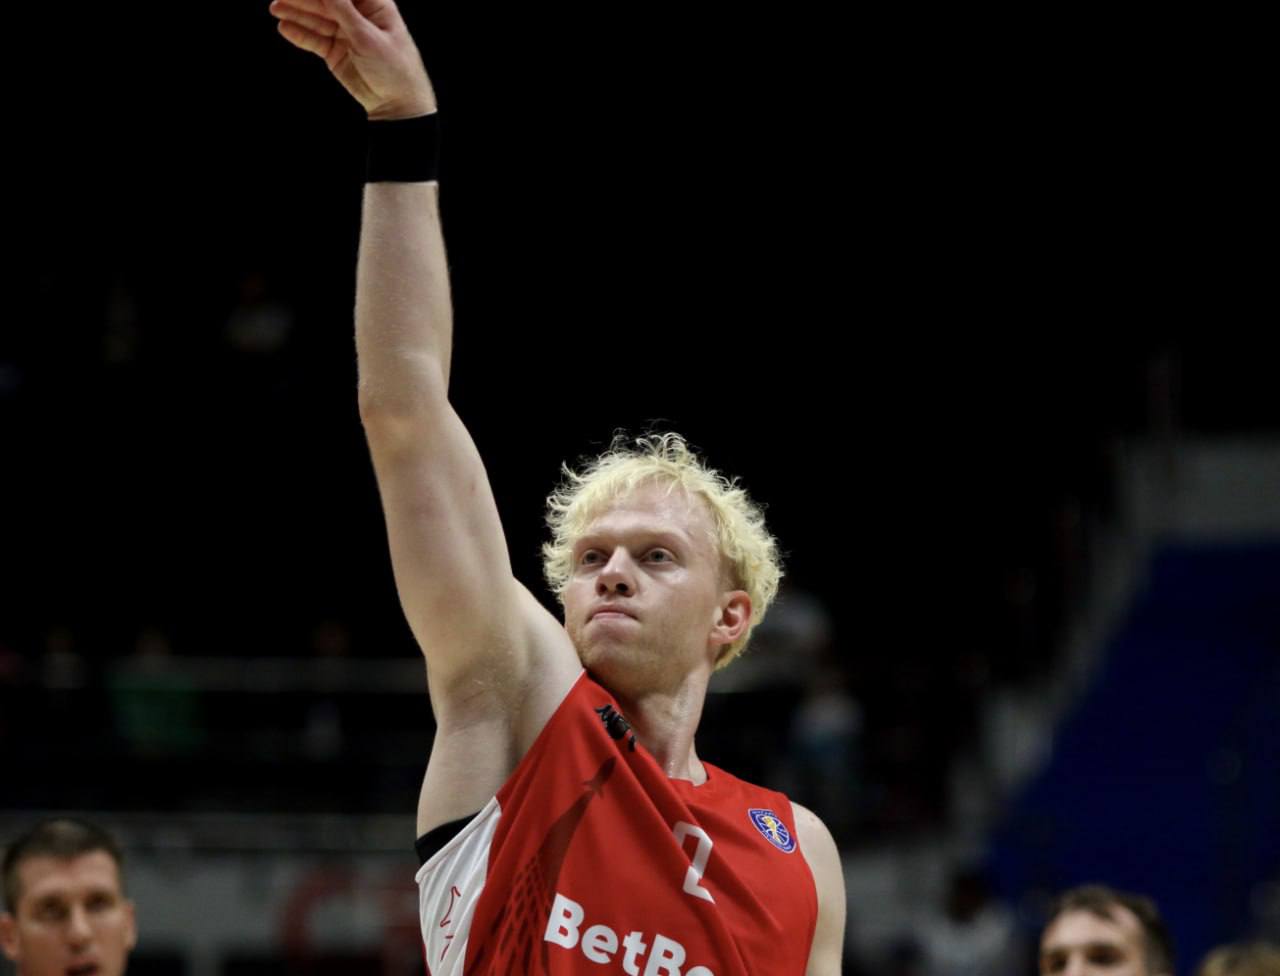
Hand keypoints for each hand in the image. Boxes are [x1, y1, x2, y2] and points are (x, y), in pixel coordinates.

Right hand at [270, 0, 436, 118]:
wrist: (398, 104)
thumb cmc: (395, 68)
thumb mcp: (368, 36)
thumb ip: (343, 9)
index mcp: (374, 5)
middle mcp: (358, 17)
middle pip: (326, 3)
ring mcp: (346, 34)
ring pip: (317, 20)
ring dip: (297, 13)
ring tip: (276, 8)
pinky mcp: (336, 52)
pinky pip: (315, 40)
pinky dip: (301, 34)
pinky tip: (285, 28)